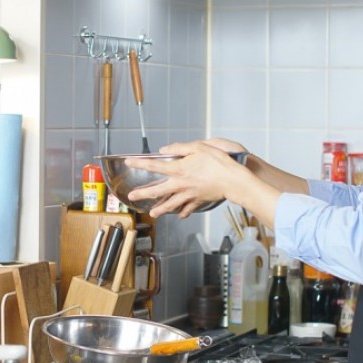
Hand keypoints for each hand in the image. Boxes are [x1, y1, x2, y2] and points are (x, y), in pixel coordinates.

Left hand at [127, 140, 248, 217]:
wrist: (233, 180)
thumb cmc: (218, 162)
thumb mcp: (199, 147)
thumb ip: (179, 148)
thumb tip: (164, 150)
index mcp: (178, 169)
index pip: (154, 166)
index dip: (140, 163)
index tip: (129, 162)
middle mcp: (180, 184)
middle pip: (157, 191)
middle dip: (143, 194)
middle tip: (131, 197)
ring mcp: (189, 195)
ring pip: (171, 204)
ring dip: (160, 210)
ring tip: (153, 214)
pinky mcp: (198, 201)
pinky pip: (188, 209)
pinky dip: (183, 212)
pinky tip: (180, 215)